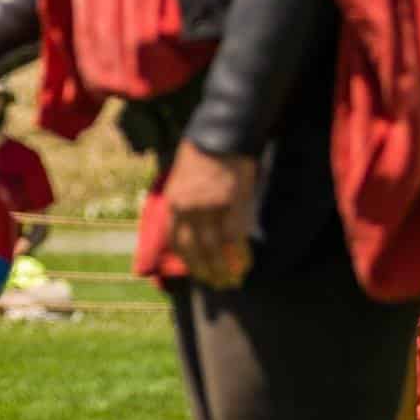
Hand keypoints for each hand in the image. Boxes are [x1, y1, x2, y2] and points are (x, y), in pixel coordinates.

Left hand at [163, 140, 257, 288]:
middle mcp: (189, 208)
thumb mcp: (183, 178)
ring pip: (215, 248)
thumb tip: (193, 227)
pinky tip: (245, 265)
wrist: (222, 135)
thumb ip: (186, 202)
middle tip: (216, 284)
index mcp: (174, 201)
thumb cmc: (203, 153)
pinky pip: (235, 238)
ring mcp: (210, 208)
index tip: (196, 270)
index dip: (187, 259)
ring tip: (231, 282)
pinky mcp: (232, 206)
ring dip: (223, 268)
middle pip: (195, 248)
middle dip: (205, 270)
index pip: (176, 239)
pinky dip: (240, 255)